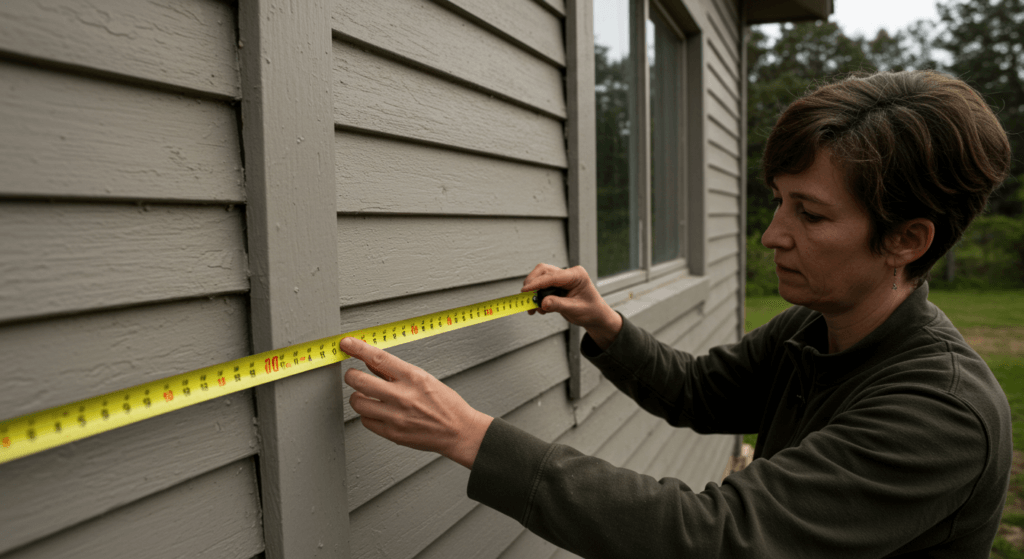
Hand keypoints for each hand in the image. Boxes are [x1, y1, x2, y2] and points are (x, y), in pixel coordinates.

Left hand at [341, 337, 492, 468]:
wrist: (459, 431)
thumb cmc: (446, 404)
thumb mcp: (424, 378)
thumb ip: (396, 371)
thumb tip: (371, 361)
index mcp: (413, 377)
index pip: (378, 357)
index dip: (358, 348)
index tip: (347, 343)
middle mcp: (403, 396)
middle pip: (359, 381)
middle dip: (351, 375)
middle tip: (353, 375)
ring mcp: (396, 416)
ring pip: (358, 402)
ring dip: (358, 397)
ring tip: (367, 396)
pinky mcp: (393, 433)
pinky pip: (366, 421)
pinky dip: (367, 414)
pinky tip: (377, 411)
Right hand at [522, 263, 622, 349]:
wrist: (595, 316)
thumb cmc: (591, 311)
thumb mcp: (575, 310)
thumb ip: (558, 305)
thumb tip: (542, 303)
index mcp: (576, 275)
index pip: (553, 276)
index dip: (537, 283)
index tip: (525, 290)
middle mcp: (568, 274)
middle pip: (543, 272)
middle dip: (532, 284)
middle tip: (525, 297)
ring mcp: (562, 279)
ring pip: (540, 278)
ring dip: (533, 292)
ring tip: (532, 308)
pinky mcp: (556, 286)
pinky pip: (542, 287)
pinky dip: (537, 297)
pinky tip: (539, 308)